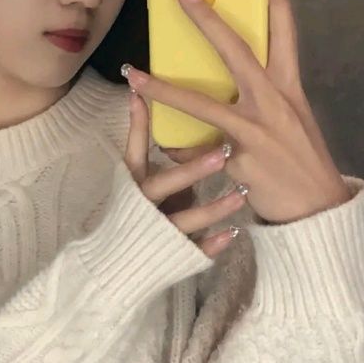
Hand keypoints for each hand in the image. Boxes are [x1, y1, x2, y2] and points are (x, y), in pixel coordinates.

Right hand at [124, 94, 244, 258]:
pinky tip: (233, 233)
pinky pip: (194, 250)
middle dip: (191, 170)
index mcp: (133, 185)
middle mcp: (143, 206)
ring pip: (184, 219)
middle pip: (163, 185)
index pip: (134, 153)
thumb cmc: (139, 212)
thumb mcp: (144, 181)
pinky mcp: (173, 255)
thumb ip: (162, 158)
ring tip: (242, 194)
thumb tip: (178, 116)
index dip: (138, 126)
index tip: (142, 97)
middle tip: (223, 153)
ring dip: (213, 208)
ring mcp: (158, 231)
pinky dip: (212, 243)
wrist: (121, 265)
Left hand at [125, 0, 350, 224]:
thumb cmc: (297, 161)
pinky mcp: (240, 159)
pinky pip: (198, 152)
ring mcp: (256, 131)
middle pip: (236, 50)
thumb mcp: (286, 120)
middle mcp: (274, 102)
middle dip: (205, 17)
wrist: (316, 210)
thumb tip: (222, 84)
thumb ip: (258, 98)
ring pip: (201, 105)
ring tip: (134, 76)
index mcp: (288, 88)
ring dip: (163, 90)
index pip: (285, 33)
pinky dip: (182, 152)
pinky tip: (167, 151)